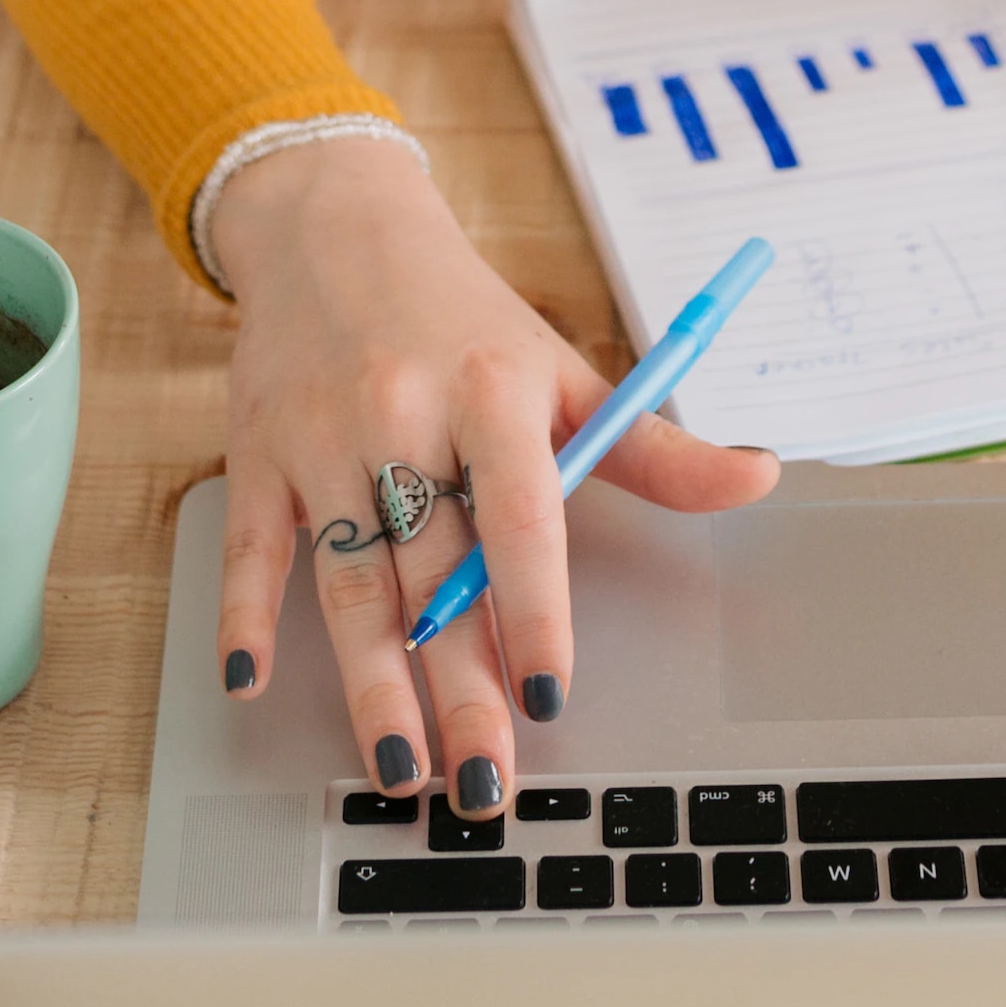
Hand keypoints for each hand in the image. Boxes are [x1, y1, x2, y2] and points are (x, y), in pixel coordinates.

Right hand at [198, 133, 778, 802]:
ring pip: (347, 579)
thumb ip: (653, 446)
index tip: (547, 693)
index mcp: (491, 391)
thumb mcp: (563, 367)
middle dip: (457, 687)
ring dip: (370, 682)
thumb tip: (759, 477)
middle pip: (435, 573)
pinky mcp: (257, 453)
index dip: (532, 611)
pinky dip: (245, 618)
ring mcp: (323, 438)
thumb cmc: (460, 315)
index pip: (519, 517)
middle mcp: (403, 415)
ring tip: (398, 768)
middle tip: (481, 782)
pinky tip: (253, 685)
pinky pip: (251, 549)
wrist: (332, 224)